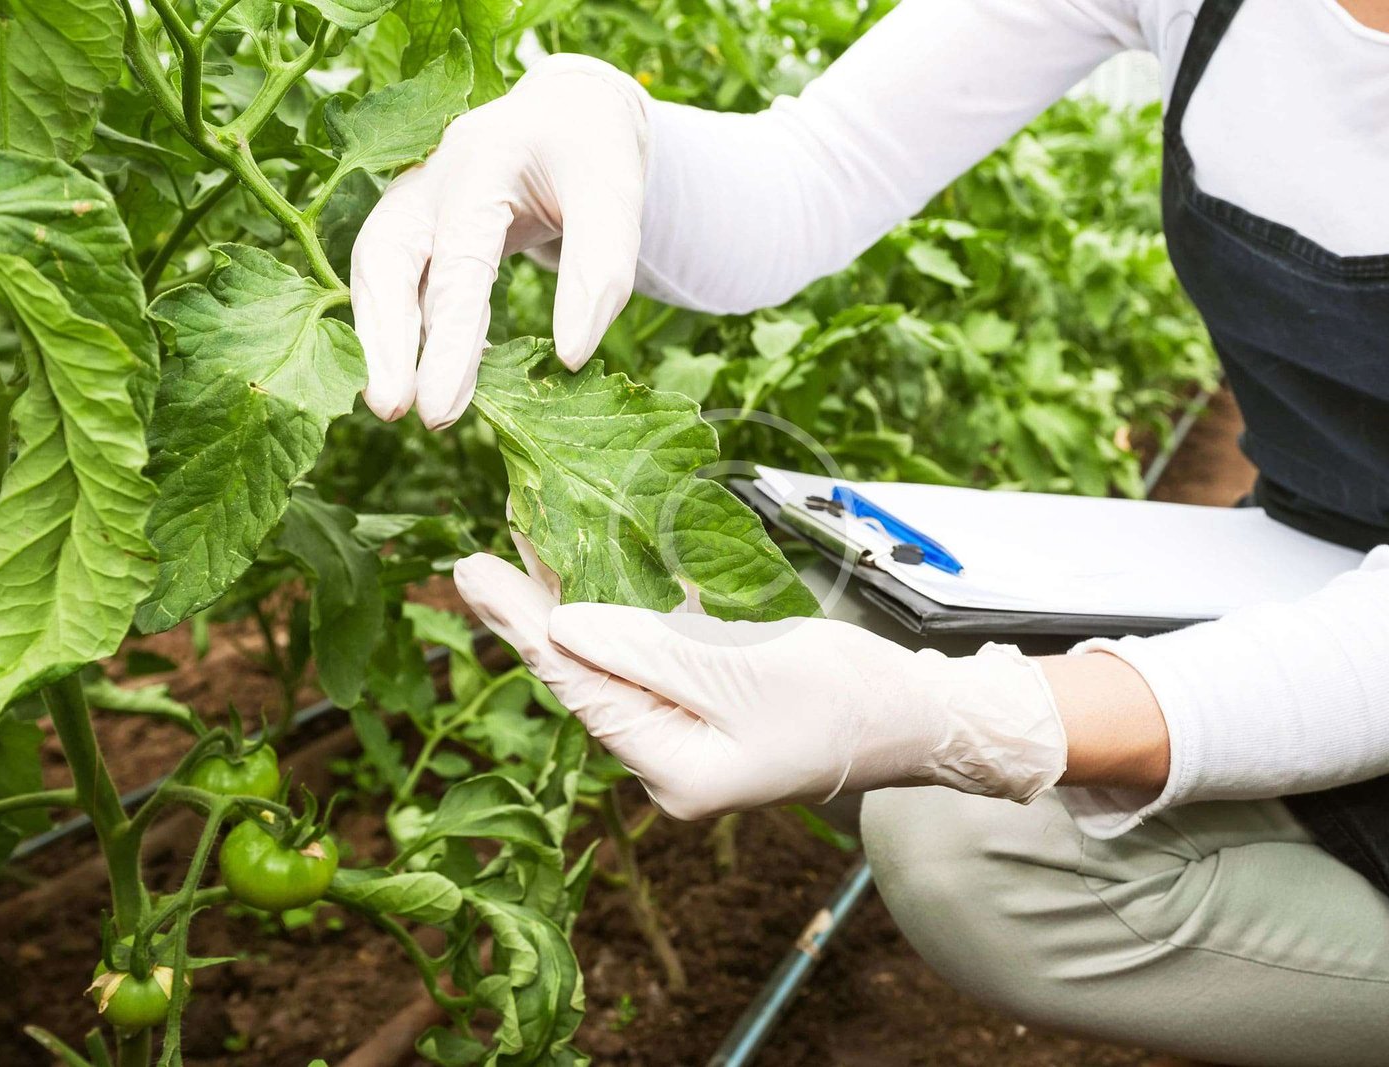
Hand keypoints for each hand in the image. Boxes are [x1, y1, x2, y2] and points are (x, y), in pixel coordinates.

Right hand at [351, 54, 649, 428]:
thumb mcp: (616, 197)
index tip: (441, 408)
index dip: (449, 340)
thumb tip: (569, 358)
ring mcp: (415, 200)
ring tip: (395, 406)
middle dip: (385, 341)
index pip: (459, 260)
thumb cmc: (592, 154)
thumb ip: (601, 270)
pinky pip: (400, 282)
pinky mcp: (416, 227)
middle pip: (387, 261)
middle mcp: (432, 179)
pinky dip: (407, 329)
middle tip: (394, 410)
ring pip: (379, 273)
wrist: (570, 112)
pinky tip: (438, 375)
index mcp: (482, 163)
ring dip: (382, 340)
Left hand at [454, 553, 1067, 820]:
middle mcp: (668, 757)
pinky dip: (624, 609)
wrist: (917, 716)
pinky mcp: (710, 701)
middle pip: (586, 675)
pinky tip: (595, 567)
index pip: (578, 688)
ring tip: (524, 548)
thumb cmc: (843, 698)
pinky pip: (652, 653)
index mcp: (671, 767)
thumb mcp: (742, 671)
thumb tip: (561, 625)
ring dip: (572, 603)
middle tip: (477, 555)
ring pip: (614, 659)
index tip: (471, 572)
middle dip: (534, 613)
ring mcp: (689, 731)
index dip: (521, 627)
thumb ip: (648, 651)